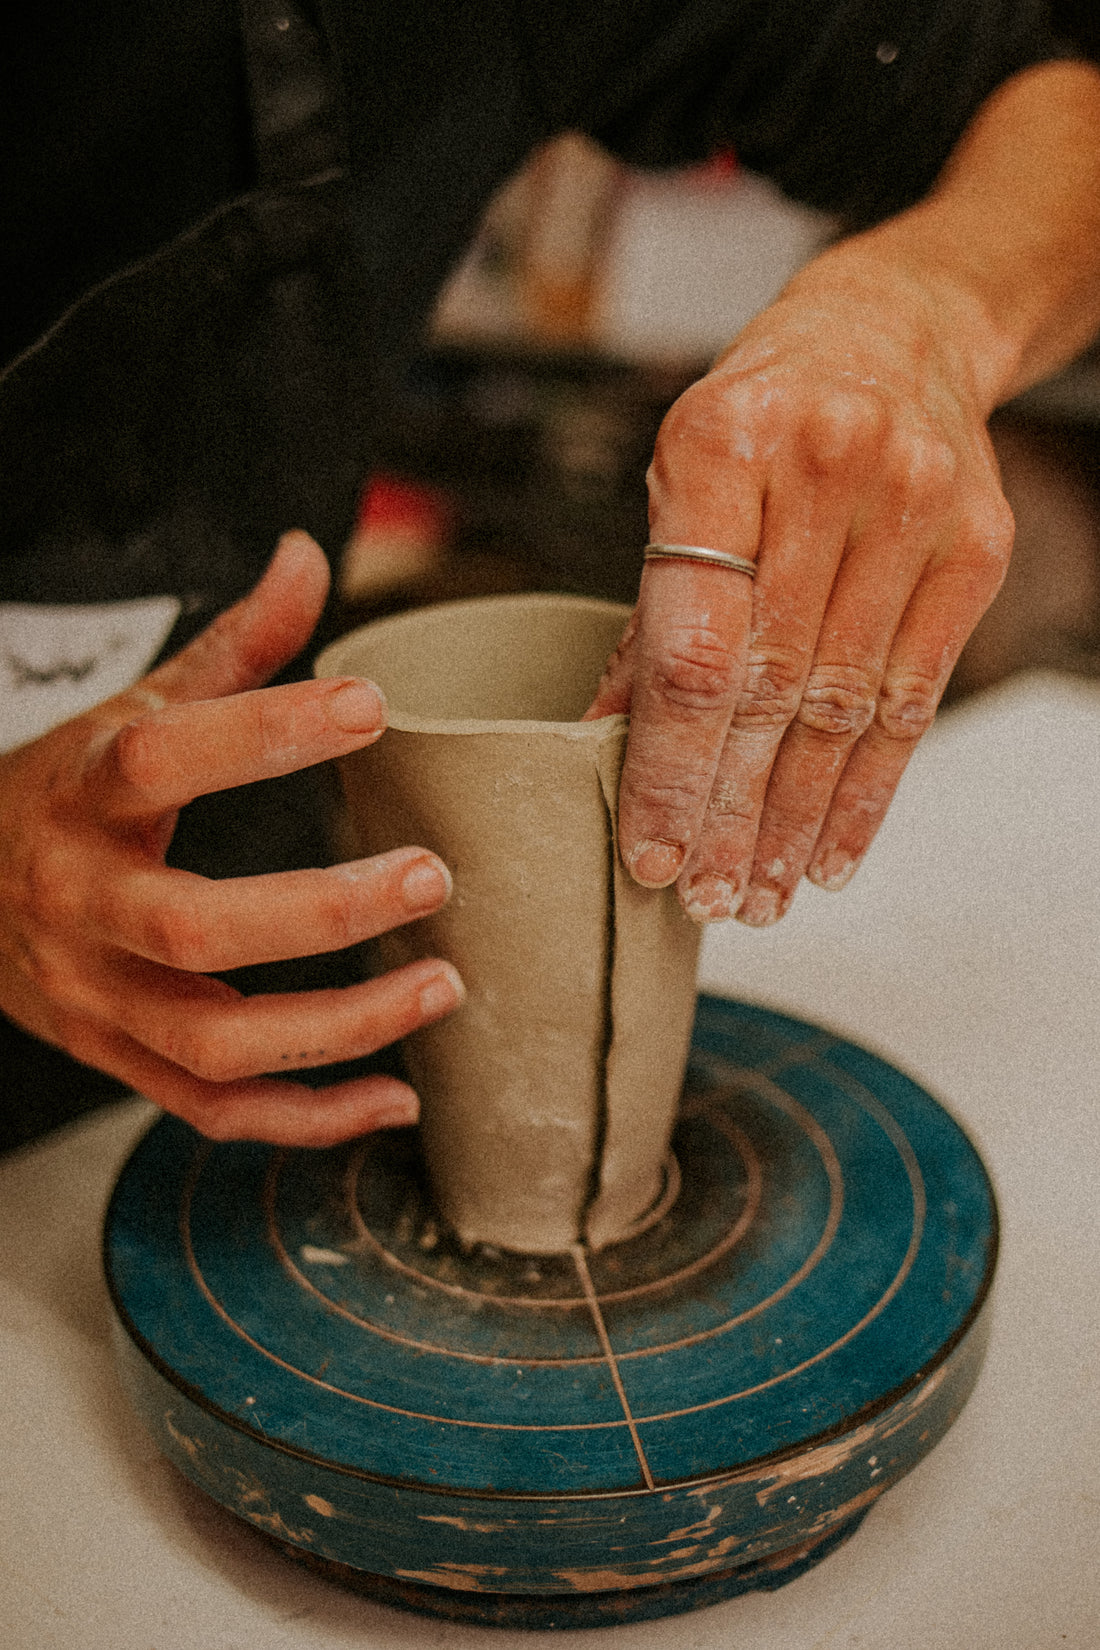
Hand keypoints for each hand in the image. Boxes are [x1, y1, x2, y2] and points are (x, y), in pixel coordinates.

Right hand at [0, 532, 463, 1144]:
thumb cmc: (69, 795)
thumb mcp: (131, 713)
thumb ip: (231, 648)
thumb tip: (306, 552)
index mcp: (83, 797)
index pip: (161, 760)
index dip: (263, 732)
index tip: (370, 707)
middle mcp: (81, 904)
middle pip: (195, 929)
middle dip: (324, 911)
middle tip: (432, 875)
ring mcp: (96, 998)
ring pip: (215, 1041)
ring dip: (340, 1028)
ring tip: (443, 987)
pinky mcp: (119, 1062)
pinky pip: (214, 1110)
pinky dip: (309, 1118)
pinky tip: (395, 1096)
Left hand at [586, 252, 1013, 922]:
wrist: (894, 333)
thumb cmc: (765, 413)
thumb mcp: (681, 479)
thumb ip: (653, 608)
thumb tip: (602, 742)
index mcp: (721, 445)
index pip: (694, 647)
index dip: (672, 767)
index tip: (651, 849)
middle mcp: (824, 470)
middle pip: (770, 691)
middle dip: (733, 814)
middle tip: (706, 897)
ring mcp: (914, 507)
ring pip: (844, 709)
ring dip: (798, 821)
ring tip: (763, 894)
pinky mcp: (974, 548)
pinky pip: (914, 699)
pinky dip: (870, 789)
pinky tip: (834, 851)